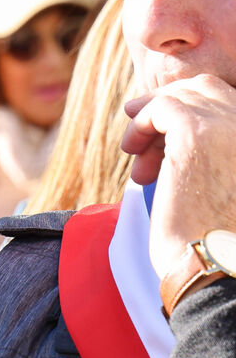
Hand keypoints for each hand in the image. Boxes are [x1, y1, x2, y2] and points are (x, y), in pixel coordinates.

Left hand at [120, 74, 235, 275]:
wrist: (213, 266)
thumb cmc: (213, 240)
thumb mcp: (220, 187)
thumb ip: (210, 158)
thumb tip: (171, 137)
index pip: (228, 102)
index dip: (192, 111)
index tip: (161, 136)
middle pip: (209, 91)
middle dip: (170, 106)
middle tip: (141, 133)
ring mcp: (232, 127)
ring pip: (186, 95)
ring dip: (153, 118)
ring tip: (135, 151)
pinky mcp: (198, 135)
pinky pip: (163, 106)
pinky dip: (142, 121)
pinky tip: (133, 149)